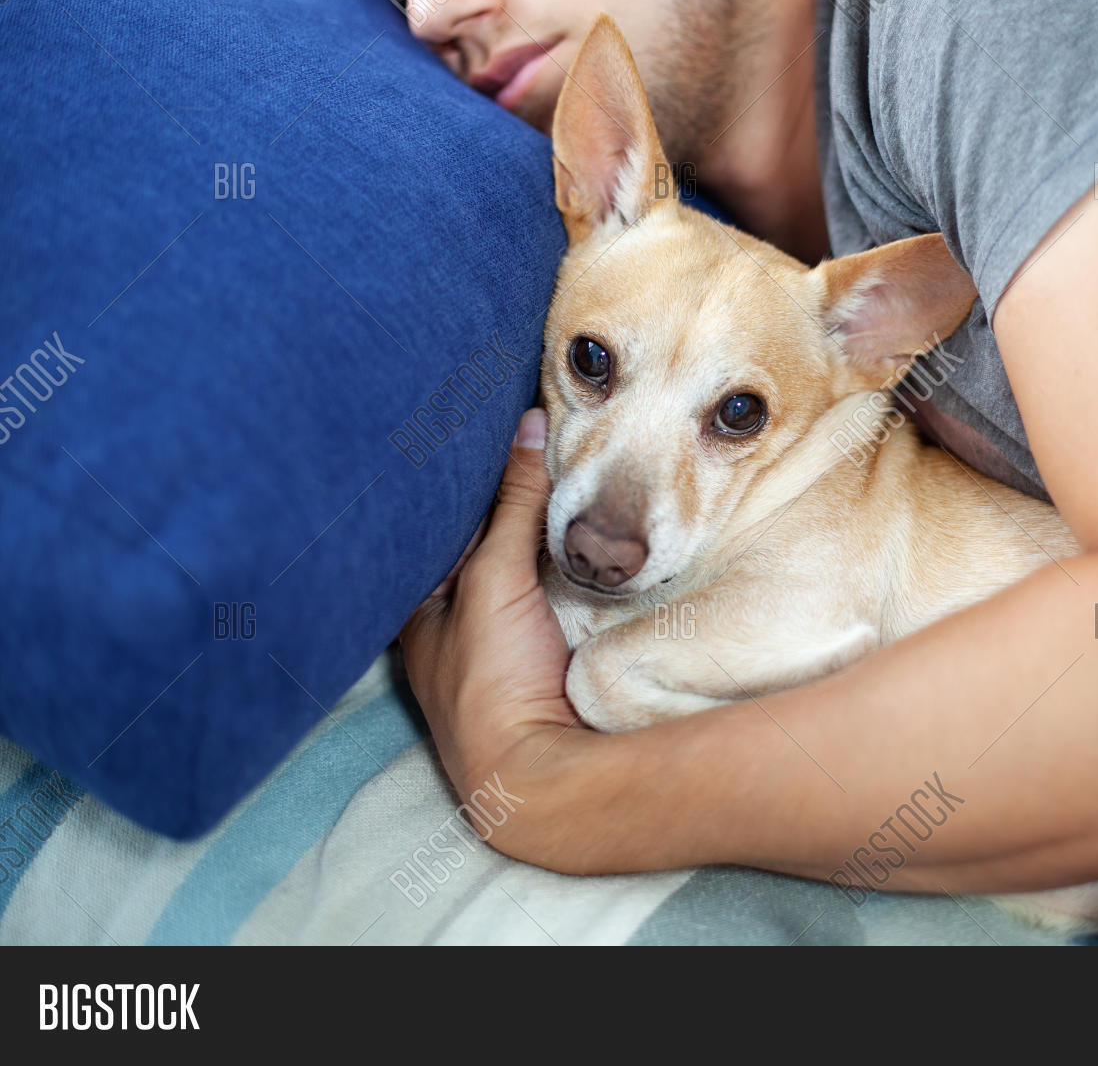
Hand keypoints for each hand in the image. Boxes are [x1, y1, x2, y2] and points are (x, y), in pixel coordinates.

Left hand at [399, 408, 576, 788]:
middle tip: (523, 432)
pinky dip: (564, 561)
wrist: (543, 773)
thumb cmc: (490, 680)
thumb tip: (529, 423)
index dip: (451, 480)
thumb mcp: (495, 579)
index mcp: (415, 607)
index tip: (472, 426)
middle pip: (474, 543)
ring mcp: (498, 641)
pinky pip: (551, 590)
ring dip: (536, 529)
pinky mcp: (543, 653)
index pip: (428, 525)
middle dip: (497, 499)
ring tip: (557, 460)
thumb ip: (514, 504)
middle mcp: (450, 622)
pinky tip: (583, 530)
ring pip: (515, 566)